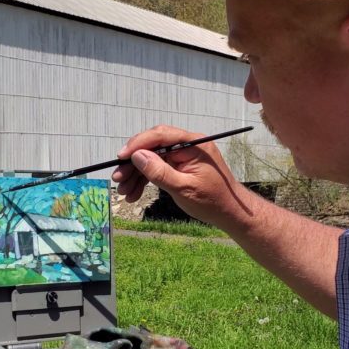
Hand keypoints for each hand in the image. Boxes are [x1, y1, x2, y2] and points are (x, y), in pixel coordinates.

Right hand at [111, 125, 254, 229]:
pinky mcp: (180, 166)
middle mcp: (188, 145)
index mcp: (194, 144)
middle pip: (153, 147)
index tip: (121, 157)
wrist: (230, 213)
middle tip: (117, 178)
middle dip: (133, 163)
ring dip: (136, 175)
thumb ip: (159, 171)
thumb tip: (137, 156)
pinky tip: (134, 193)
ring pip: (152, 159)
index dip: (138, 144)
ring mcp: (184, 155)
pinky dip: (146, 180)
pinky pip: (159, 168)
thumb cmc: (212, 202)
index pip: (161, 135)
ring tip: (124, 192)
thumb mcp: (183, 188)